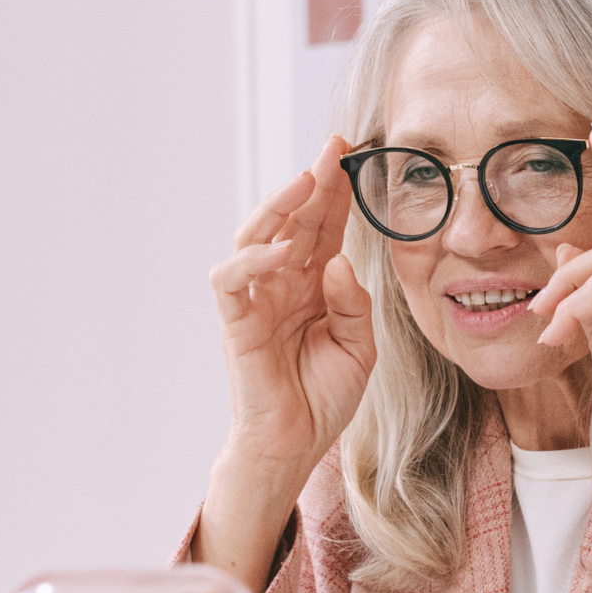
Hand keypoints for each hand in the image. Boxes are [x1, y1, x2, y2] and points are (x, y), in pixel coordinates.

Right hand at [197, 137, 376, 590]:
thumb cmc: (324, 397)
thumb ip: (355, 305)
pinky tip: (282, 249)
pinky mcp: (236, 321)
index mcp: (314, 284)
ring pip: (256, 235)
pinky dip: (252, 259)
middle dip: (313, 182)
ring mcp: (256, 298)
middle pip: (294, 220)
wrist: (296, 445)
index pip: (326, 228)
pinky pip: (232, 280)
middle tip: (335, 147)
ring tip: (307, 180)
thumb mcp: (359, 347)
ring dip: (279, 206)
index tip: (358, 156)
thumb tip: (340, 262)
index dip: (339, 194)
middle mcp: (283, 282)